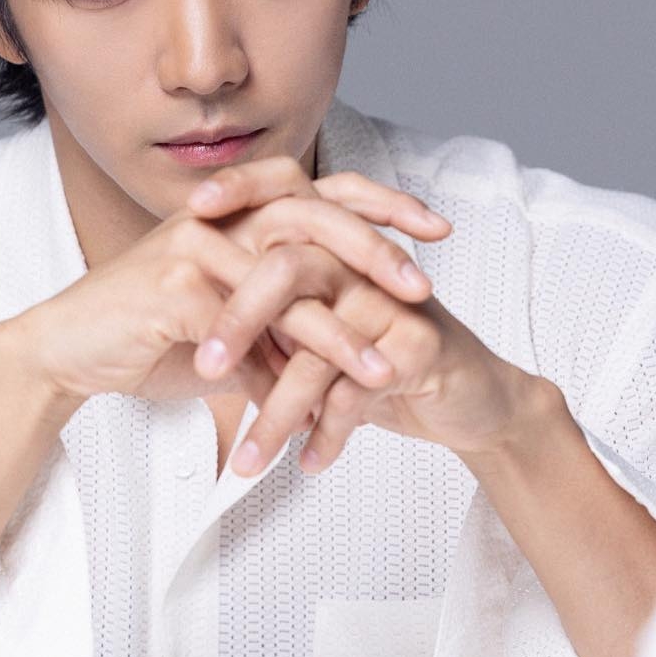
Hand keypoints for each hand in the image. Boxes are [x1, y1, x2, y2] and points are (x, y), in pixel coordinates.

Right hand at [16, 163, 452, 417]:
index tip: (437, 226)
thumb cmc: (147, 337)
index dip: (382, 204)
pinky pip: (246, 328)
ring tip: (386, 367)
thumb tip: (328, 366)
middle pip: (315, 213)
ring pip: (287, 279)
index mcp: (239, 213)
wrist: (69, 352)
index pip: (323, 192)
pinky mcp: (175, 285)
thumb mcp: (230, 332)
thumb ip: (279, 334)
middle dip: (376, 250)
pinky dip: (282, 372)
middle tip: (423, 287)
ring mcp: (196, 244)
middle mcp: (221, 216)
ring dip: (341, 330)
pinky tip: (308, 405)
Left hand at [184, 160, 552, 473]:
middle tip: (204, 367)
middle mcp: (362, 265)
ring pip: (318, 349)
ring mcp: (394, 302)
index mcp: (334, 248)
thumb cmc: (387, 364)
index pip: (279, 202)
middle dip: (241, 320)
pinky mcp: (420, 345)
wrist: (472, 401)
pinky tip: (309, 463)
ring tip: (248, 460)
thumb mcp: (322, 339)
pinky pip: (356, 393)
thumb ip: (273, 324)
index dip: (237, 193)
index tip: (184, 216)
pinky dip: (327, 435)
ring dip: (279, 412)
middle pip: (288, 268)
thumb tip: (199, 332)